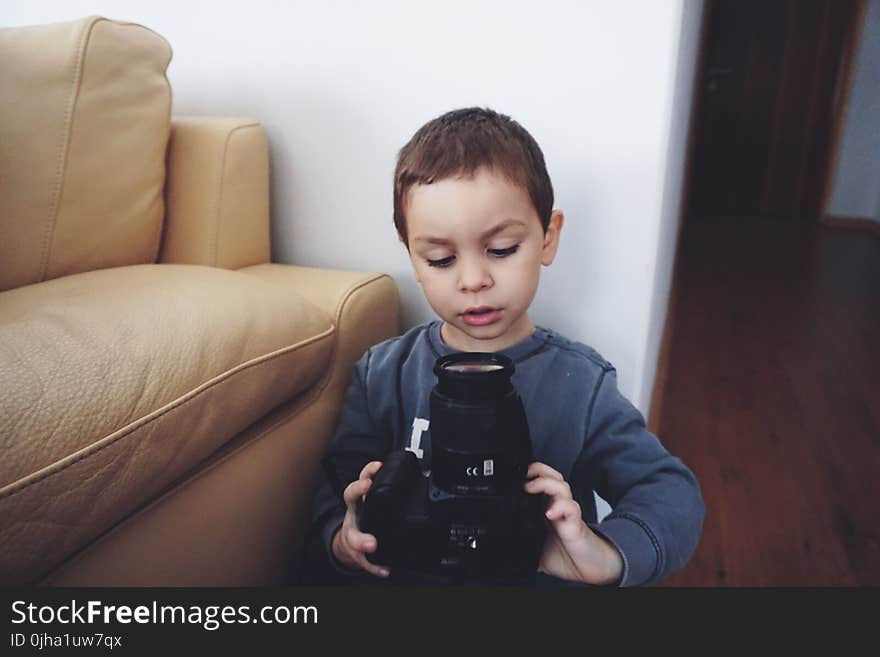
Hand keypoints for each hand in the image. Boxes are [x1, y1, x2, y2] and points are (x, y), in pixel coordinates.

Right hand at [331, 460, 390, 577]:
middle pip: (350, 496)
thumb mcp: (372, 503)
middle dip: (357, 490)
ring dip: (362, 540)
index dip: (368, 471)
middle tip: (367, 487)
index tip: (378, 467)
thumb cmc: (364, 518)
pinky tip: (383, 569)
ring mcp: (353, 531)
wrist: (349, 542)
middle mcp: (355, 512)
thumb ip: (388, 491)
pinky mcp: (355, 551)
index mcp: (361, 499)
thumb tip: (415, 477)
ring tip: (371, 545)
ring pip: (352, 534)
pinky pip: (363, 560)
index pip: (362, 476)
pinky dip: (373, 566)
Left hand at [524, 462, 622, 585]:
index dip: (527, 474)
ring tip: (531, 488)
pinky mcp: (576, 525)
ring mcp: (567, 514)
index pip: (539, 480)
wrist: (587, 568)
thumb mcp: (531, 549)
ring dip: (546, 483)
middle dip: (538, 469)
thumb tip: (495, 550)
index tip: (512, 475)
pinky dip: (561, 507)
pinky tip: (550, 513)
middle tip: (524, 474)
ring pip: (562, 487)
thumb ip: (516, 545)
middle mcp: (556, 507)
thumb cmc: (562, 555)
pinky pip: (572, 509)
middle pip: (552, 476)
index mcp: (544, 508)